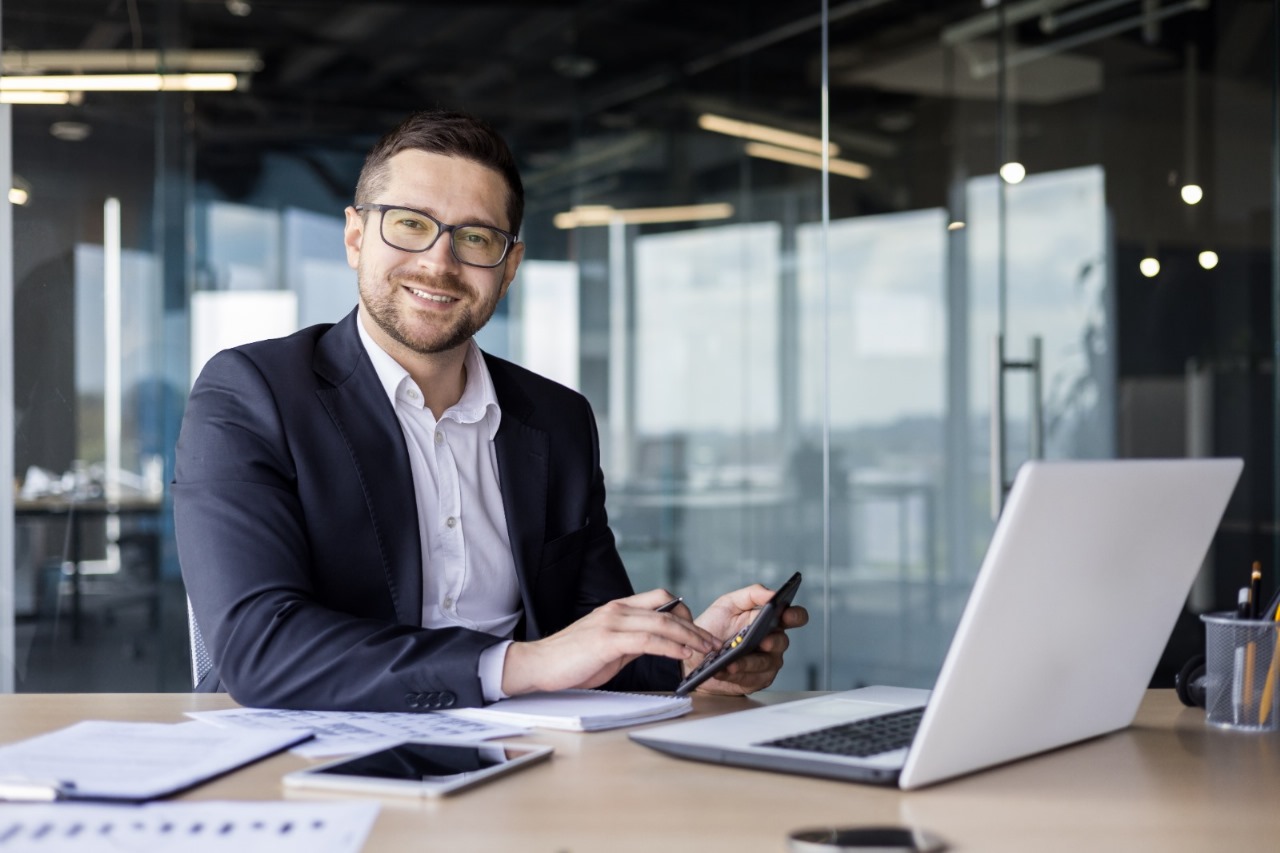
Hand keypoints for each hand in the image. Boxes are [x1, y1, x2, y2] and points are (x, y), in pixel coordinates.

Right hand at [501, 589, 718, 695]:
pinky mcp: (608, 640)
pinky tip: (683, 655)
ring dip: (690, 637)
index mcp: (618, 609)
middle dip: (695, 626)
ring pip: (663, 622)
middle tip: (713, 642)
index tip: (699, 631)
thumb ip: (633, 641)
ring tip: (707, 650)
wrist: (538, 666)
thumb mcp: (608, 647)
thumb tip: (659, 645)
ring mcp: (612, 623)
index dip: (685, 613)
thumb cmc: (571, 660)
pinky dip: (671, 647)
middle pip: (668, 609)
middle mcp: (617, 610)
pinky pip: (649, 640)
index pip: (660, 599)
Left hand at [684, 584, 808, 695]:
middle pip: (782, 642)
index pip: (794, 616)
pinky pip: (751, 679)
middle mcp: (773, 641)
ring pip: (765, 663)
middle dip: (772, 642)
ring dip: (748, 663)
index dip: (795, 615)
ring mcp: (767, 662)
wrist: (696, 653)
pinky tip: (724, 671)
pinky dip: (736, 674)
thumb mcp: (729, 604)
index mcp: (770, 620)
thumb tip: (772, 594)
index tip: (786, 614)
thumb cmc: (715, 626)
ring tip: (732, 662)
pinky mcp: (756, 680)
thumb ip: (751, 595)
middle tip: (763, 642)